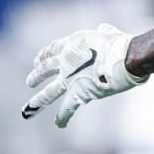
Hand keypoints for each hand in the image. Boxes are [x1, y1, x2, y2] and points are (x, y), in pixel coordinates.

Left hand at [22, 23, 146, 126]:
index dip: (44, 55)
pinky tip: (59, 124)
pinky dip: (63, 117)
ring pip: (48, 93)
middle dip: (36, 76)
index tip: (38, 60)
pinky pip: (67, 108)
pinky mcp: (78, 93)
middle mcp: (66, 60)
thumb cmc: (121, 45)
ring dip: (38, 101)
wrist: (125, 58)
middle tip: (29, 82)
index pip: (53, 49)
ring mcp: (69, 78)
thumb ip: (103, 32)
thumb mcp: (109, 33)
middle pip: (45, 69)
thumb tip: (103, 29)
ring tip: (27, 110)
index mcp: (72, 43)